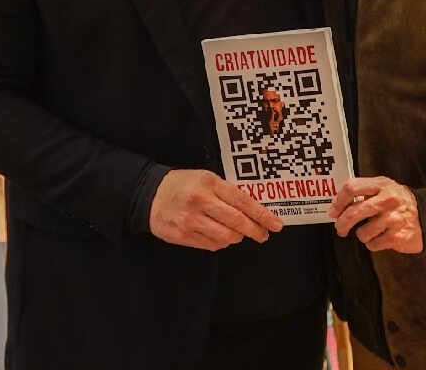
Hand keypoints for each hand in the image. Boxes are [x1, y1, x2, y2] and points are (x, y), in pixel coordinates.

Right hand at [150, 169, 282, 250]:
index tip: (276, 224)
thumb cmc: (183, 185)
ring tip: (238, 233)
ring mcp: (191, 220)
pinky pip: (212, 245)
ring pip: (226, 237)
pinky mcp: (183, 235)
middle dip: (256, 231)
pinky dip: (221, 242)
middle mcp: (201, 201)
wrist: (149, 195)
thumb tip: (253, 211)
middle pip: (237, 222)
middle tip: (263, 235)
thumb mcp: (206, 179)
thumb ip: (227, 192)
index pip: (243, 201)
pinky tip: (220, 236)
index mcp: (209, 183)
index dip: (262, 215)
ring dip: (237, 237)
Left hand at [329, 177, 422, 253]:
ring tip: (371, 231)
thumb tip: (336, 207)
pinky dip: (373, 244)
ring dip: (363, 235)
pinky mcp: (398, 236)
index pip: (352, 188)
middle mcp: (388, 200)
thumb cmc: (397, 202)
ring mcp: (394, 218)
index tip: (333, 212)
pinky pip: (374, 244)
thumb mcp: (383, 188)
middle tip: (340, 229)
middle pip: (354, 212)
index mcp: (381, 185)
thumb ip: (362, 191)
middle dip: (342, 224)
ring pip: (363, 232)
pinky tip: (381, 237)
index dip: (338, 201)